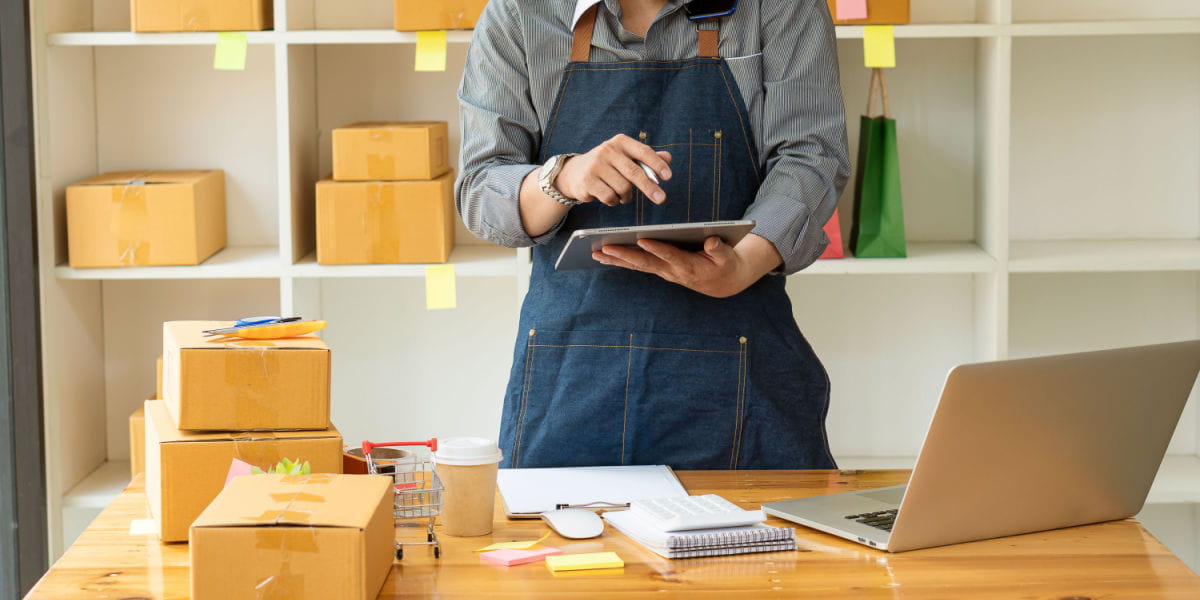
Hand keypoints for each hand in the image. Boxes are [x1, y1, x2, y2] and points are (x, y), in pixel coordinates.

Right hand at [555, 134, 672, 206]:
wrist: (575, 172)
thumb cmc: (608, 164)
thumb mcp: (626, 157)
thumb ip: (646, 158)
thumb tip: (668, 157)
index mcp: (620, 142)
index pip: (643, 152)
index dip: (657, 164)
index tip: (668, 176)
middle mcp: (607, 150)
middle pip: (634, 172)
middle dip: (650, 187)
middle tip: (661, 199)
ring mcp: (596, 165)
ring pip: (623, 188)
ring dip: (626, 196)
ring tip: (622, 194)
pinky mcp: (588, 181)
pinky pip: (610, 197)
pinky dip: (614, 201)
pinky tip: (610, 196)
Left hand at [592, 236, 767, 298]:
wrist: (723, 282)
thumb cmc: (726, 264)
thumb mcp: (728, 256)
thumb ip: (720, 249)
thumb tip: (712, 240)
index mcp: (689, 265)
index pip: (670, 255)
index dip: (656, 248)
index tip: (642, 239)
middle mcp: (672, 271)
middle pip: (646, 262)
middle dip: (625, 255)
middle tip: (605, 248)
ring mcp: (664, 272)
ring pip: (638, 266)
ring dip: (617, 260)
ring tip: (596, 253)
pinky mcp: (660, 270)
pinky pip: (638, 266)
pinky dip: (621, 261)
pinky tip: (604, 257)